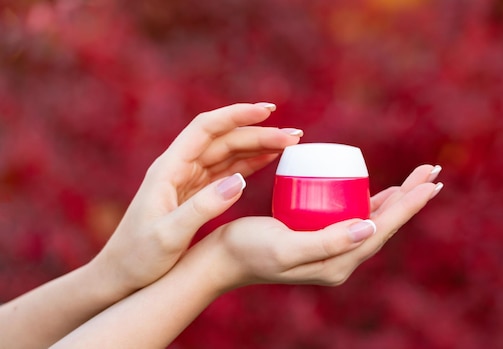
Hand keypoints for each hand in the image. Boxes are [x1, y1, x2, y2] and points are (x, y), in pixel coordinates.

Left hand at [88, 103, 302, 293]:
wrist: (121, 275)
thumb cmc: (139, 258)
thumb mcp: (169, 235)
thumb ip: (204, 207)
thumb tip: (240, 181)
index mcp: (169, 169)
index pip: (205, 128)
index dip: (236, 115)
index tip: (267, 111)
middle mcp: (179, 168)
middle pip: (223, 139)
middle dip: (259, 133)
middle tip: (294, 136)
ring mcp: (189, 179)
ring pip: (228, 153)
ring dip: (258, 146)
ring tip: (290, 143)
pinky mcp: (197, 194)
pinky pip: (227, 172)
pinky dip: (250, 164)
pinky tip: (270, 159)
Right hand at [196, 165, 442, 289]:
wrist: (221, 258)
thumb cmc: (248, 249)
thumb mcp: (286, 246)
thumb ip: (328, 241)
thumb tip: (371, 228)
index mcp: (338, 263)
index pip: (383, 230)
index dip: (409, 206)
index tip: (431, 183)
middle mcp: (341, 259)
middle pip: (385, 223)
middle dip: (410, 198)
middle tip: (432, 172)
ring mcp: (331, 250)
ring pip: (373, 219)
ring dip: (397, 199)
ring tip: (417, 179)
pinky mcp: (319, 238)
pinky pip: (354, 217)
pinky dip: (372, 202)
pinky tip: (381, 192)